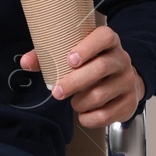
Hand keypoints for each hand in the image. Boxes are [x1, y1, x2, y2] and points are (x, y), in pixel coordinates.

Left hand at [21, 26, 145, 129]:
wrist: (122, 79)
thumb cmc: (92, 64)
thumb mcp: (75, 54)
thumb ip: (48, 55)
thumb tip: (26, 63)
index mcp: (108, 42)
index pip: (104, 37)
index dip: (87, 47)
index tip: (70, 59)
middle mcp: (121, 59)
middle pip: (101, 68)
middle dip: (75, 82)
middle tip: (58, 92)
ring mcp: (127, 81)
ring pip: (102, 93)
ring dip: (80, 102)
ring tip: (74, 102)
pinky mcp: (129, 102)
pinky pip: (108, 114)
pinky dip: (90, 118)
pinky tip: (84, 113)